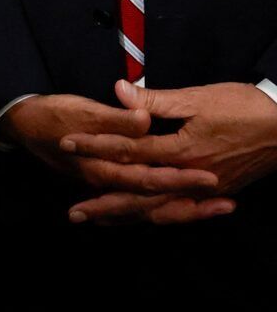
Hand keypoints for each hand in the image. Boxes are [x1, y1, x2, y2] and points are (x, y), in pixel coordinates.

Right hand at [0, 90, 220, 219]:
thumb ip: (115, 118)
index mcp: (103, 168)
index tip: (210, 178)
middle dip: (191, 204)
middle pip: (155, 202)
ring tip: (215, 209)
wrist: (23, 124)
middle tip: (226, 203)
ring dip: (182, 209)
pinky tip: (180, 207)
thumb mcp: (83, 110)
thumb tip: (144, 120)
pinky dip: (162, 208)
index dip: (180, 179)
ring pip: (149, 208)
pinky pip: (139, 204)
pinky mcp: (107, 183)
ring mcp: (107, 187)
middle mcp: (108, 184)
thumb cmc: (53, 114)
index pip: (149, 179)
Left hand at [61, 79, 276, 223]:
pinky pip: (180, 211)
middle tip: (74, 213)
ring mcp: (204, 189)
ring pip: (159, 209)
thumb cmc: (245, 107)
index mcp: (181, 150)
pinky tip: (141, 219)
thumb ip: (155, 100)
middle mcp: (189, 176)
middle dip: (105, 203)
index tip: (66, 144)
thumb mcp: (199, 98)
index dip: (95, 146)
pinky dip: (157, 217)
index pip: (128, 150)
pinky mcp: (216, 192)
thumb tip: (118, 90)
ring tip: (99, 221)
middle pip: (139, 194)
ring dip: (127, 215)